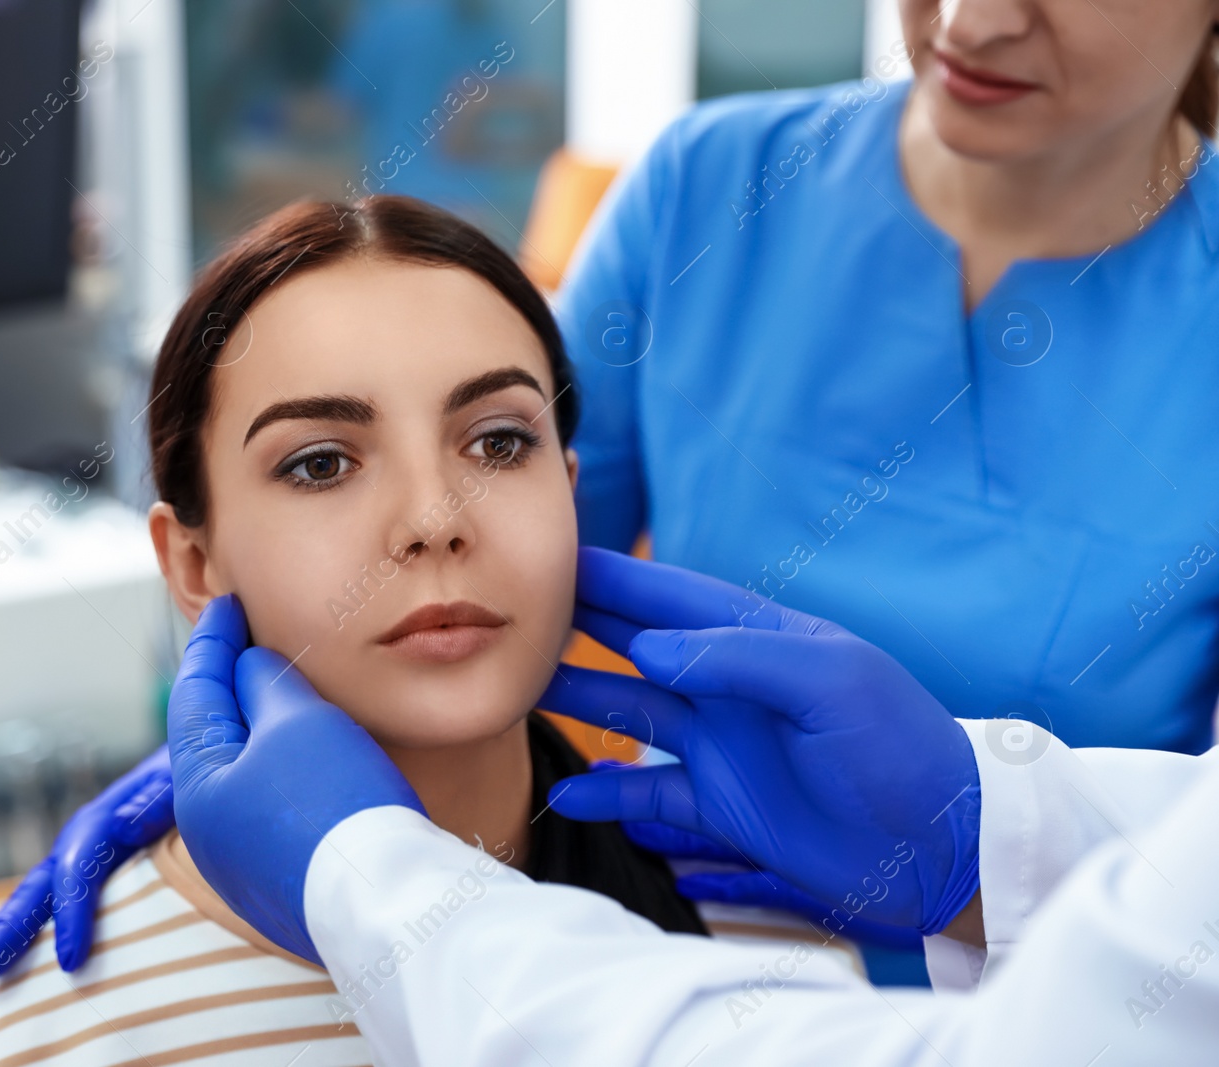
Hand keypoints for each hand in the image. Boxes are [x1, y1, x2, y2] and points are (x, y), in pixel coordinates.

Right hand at [0, 745, 173, 978]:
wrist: (197, 764)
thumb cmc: (193, 780)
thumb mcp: (181, 782)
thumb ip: (158, 798)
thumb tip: (124, 826)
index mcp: (103, 820)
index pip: (78, 869)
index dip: (72, 913)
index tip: (72, 961)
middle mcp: (82, 842)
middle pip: (37, 887)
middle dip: (4, 930)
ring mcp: (82, 860)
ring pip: (37, 900)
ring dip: (4, 936)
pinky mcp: (94, 875)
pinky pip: (56, 908)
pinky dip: (30, 936)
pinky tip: (10, 969)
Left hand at [168, 594, 424, 965]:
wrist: (388, 898)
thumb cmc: (336, 801)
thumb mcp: (296, 720)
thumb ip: (264, 682)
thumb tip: (248, 668)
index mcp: (197, 785)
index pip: (195, 692)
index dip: (214, 641)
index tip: (231, 603)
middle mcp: (209, 829)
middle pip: (214, 735)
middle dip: (233, 682)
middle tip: (253, 637)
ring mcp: (244, 861)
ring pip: (245, 772)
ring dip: (262, 726)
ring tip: (287, 686)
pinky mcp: (284, 878)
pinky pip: (273, 806)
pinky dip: (283, 767)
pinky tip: (311, 751)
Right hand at [540, 547, 980, 936]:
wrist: (944, 847)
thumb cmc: (903, 747)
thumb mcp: (832, 681)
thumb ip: (739, 657)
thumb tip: (649, 647)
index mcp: (762, 640)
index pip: (671, 596)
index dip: (612, 576)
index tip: (551, 557)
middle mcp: (732, 687)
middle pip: (637, 645)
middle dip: (578, 626)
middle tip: (513, 613)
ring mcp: (724, 746)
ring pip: (631, 712)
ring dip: (578, 699)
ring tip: (518, 690)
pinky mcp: (724, 805)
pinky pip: (649, 794)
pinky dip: (607, 794)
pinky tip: (564, 795)